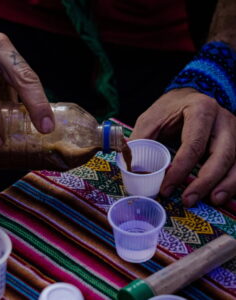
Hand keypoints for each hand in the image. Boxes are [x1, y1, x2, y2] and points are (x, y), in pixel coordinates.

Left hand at [131, 88, 235, 206]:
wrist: (189, 97)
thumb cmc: (169, 109)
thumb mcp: (151, 119)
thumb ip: (141, 140)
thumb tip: (129, 166)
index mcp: (201, 110)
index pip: (193, 145)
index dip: (180, 170)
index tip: (166, 188)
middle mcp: (223, 120)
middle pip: (223, 154)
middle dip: (206, 181)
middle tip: (188, 200)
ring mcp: (234, 131)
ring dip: (226, 185)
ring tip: (212, 201)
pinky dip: (232, 182)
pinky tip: (220, 194)